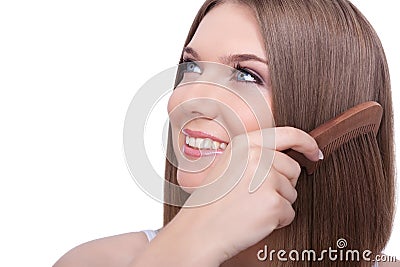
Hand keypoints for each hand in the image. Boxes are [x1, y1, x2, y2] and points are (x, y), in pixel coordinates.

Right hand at [172, 127, 320, 263]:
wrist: (199, 230)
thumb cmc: (211, 202)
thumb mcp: (229, 166)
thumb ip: (255, 156)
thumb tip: (288, 158)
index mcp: (245, 144)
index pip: (288, 134)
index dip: (306, 143)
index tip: (314, 152)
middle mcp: (257, 157)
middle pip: (293, 168)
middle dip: (283, 183)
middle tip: (256, 195)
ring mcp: (266, 179)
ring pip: (292, 191)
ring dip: (278, 203)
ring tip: (250, 207)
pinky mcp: (274, 202)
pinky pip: (289, 212)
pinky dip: (277, 220)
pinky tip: (254, 219)